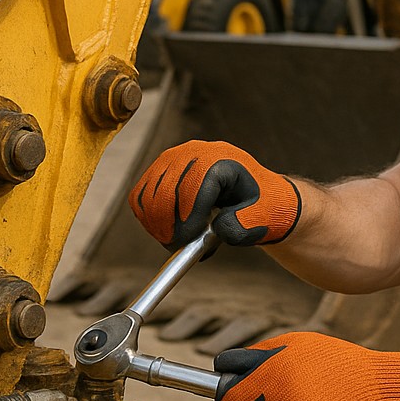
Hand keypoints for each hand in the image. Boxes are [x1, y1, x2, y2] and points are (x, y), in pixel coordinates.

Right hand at [128, 140, 300, 246]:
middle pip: (166, 191)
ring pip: (149, 195)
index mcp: (221, 161)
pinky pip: (140, 196)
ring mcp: (174, 158)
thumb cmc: (258, 207)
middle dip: (168, 226)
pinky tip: (166, 230)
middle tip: (178, 248)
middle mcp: (195, 152)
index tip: (187, 242)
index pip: (194, 189)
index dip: (187, 220)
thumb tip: (218, 227)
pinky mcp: (160, 169)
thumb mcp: (259, 219)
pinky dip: (147, 218)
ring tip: (175, 241)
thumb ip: (242, 226)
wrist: (254, 194)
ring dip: (157, 225)